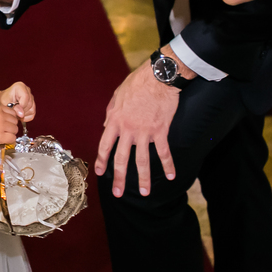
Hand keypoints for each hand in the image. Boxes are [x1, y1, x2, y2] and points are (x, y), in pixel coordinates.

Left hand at [0, 82, 35, 122]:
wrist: (1, 102)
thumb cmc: (2, 101)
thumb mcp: (5, 104)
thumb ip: (14, 108)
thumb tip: (22, 114)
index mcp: (20, 86)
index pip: (26, 97)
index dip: (21, 106)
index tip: (15, 112)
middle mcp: (27, 90)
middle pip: (29, 104)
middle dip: (21, 111)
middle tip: (13, 113)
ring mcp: (30, 97)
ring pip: (32, 109)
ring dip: (23, 114)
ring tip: (15, 113)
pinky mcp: (32, 103)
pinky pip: (32, 113)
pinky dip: (25, 116)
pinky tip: (18, 114)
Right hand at [0, 104, 19, 149]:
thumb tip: (7, 120)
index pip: (12, 112)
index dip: (11, 119)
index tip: (8, 123)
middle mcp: (0, 115)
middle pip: (15, 121)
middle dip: (11, 127)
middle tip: (6, 131)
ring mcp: (0, 125)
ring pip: (15, 130)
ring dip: (11, 134)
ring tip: (3, 136)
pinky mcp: (0, 136)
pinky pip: (12, 138)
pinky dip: (10, 141)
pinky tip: (4, 140)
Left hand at [95, 65, 178, 196]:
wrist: (157, 78)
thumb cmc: (136, 84)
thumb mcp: (116, 96)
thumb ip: (110, 113)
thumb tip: (106, 126)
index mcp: (115, 121)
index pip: (105, 146)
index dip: (102, 161)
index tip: (100, 173)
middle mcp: (128, 130)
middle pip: (121, 159)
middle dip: (119, 178)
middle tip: (118, 193)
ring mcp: (144, 132)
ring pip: (142, 160)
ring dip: (143, 179)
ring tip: (145, 193)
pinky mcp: (160, 131)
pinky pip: (164, 152)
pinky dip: (168, 165)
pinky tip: (170, 176)